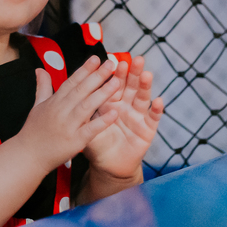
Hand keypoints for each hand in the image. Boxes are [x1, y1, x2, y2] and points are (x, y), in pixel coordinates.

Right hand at [15, 55, 121, 174]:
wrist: (27, 156)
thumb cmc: (33, 132)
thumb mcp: (37, 105)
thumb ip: (42, 86)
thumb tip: (40, 69)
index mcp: (54, 102)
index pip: (71, 82)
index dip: (84, 69)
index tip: (96, 58)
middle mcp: (61, 111)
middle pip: (81, 90)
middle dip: (97, 76)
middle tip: (111, 64)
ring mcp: (68, 126)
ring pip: (87, 106)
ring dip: (102, 93)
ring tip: (116, 82)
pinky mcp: (74, 142)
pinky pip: (90, 130)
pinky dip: (102, 121)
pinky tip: (114, 113)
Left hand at [83, 55, 163, 182]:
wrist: (108, 165)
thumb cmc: (97, 144)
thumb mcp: (86, 124)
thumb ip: (82, 108)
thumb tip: (69, 92)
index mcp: (111, 101)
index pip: (114, 83)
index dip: (116, 73)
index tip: (114, 60)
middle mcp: (126, 105)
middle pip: (131, 86)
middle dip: (133, 73)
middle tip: (136, 60)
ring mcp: (138, 116)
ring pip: (142, 98)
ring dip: (145, 86)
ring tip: (146, 75)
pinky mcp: (147, 129)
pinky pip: (153, 118)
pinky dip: (157, 110)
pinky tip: (158, 101)